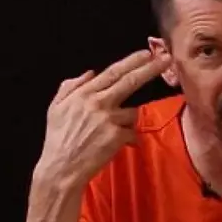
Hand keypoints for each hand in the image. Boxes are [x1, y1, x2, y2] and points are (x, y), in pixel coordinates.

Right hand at [34, 49, 170, 190]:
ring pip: (132, 112)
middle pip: (130, 81)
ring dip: (127, 121)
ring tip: (110, 133)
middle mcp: (98, 103)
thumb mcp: (56, 107)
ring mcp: (109, 119)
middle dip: (150, 68)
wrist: (61, 168)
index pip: (112, 72)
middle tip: (166, 59)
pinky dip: (128, 139)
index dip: (132, 61)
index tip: (146, 53)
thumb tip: (90, 73)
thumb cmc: (58, 138)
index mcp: (83, 94)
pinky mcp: (116, 137)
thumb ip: (71, 87)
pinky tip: (116, 145)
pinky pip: (132, 133)